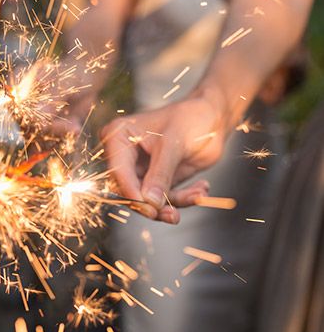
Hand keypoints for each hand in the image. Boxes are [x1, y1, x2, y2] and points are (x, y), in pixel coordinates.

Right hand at [101, 95, 227, 223]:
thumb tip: (149, 203)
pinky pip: (165, 198)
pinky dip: (184, 198)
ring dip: (173, 203)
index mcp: (118, 137)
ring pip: (148, 199)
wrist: (213, 116)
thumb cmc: (190, 118)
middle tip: (172, 215)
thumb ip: (160, 174)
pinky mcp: (158, 180)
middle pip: (130, 190)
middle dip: (153, 204)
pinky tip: (201, 189)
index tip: (148, 209)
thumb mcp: (173, 144)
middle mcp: (125, 156)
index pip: (118, 171)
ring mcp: (141, 170)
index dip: (131, 192)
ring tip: (197, 196)